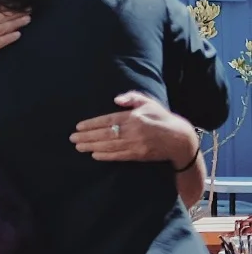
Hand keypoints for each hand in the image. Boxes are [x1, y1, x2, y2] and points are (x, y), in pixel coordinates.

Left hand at [72, 91, 199, 168]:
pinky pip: (119, 156)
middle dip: (87, 136)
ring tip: (79, 147)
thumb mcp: (148, 103)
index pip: (107, 120)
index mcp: (133, 117)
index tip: (78, 127)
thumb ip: (132, 98)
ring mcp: (136, 144)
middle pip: (105, 134)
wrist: (180, 139)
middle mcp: (133, 131)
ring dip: (92, 147)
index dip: (92, 124)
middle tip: (72, 138)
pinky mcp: (139, 155)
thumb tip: (116, 99)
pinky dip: (106, 156)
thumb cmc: (162, 118)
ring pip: (109, 146)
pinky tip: (94, 155)